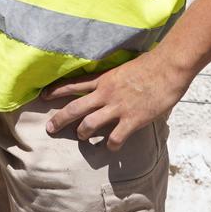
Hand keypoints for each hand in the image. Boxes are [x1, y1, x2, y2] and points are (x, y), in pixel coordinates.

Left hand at [42, 51, 191, 150]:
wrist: (168, 66)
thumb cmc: (150, 64)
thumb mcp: (125, 68)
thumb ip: (115, 79)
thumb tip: (112, 84)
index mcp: (104, 79)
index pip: (74, 84)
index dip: (56, 90)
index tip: (42, 95)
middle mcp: (106, 93)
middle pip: (75, 108)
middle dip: (59, 119)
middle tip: (49, 128)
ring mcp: (118, 107)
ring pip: (89, 125)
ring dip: (83, 134)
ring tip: (82, 138)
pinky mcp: (132, 119)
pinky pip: (115, 138)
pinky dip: (110, 146)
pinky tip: (111, 147)